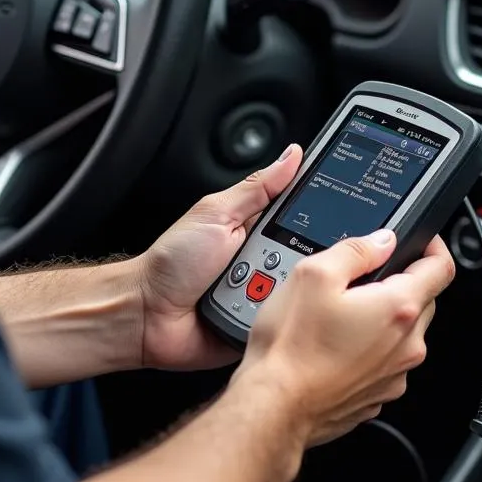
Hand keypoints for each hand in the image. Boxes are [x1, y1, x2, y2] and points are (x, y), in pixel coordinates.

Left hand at [136, 144, 303, 370]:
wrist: (146, 315)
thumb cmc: (173, 262)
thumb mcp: (217, 213)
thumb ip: (258, 187)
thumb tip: (291, 155)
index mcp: (258, 229)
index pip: (303, 217)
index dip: (320, 215)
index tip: (335, 211)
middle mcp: (267, 262)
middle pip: (308, 256)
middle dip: (297, 257)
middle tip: (264, 256)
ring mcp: (265, 296)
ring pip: (301, 290)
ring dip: (283, 289)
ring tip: (251, 287)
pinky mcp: (262, 326)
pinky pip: (286, 323)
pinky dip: (279, 319)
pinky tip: (264, 314)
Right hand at [229, 230, 455, 447]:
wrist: (274, 406)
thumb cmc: (292, 346)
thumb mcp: (314, 274)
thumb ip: (356, 250)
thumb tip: (382, 240)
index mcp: (398, 308)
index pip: (441, 268)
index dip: (434, 246)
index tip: (422, 239)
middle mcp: (406, 345)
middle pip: (424, 300)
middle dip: (402, 281)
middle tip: (364, 276)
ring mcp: (395, 374)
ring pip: (404, 332)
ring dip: (384, 316)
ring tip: (340, 313)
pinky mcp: (378, 395)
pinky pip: (386, 360)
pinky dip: (371, 347)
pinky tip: (335, 344)